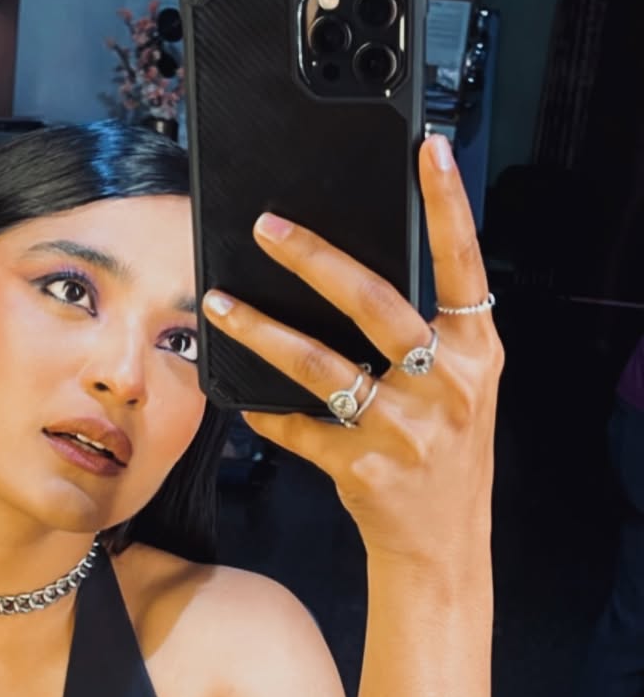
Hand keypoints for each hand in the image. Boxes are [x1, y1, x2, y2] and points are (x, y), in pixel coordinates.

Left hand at [201, 135, 503, 563]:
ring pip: (320, 364)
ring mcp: (406, 428)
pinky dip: (265, 411)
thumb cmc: (445, 454)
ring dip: (262, 330)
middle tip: (267, 225)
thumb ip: (426, 337)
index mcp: (477, 353)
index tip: (424, 150)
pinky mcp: (363, 466)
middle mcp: (448, 384)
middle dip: (315, 258)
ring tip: (219, 303)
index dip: (448, 205)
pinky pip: (298, 427)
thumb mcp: (457, 388)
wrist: (442, 546)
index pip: (463, 265)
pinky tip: (239, 398)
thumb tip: (352, 276)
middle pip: (374, 302)